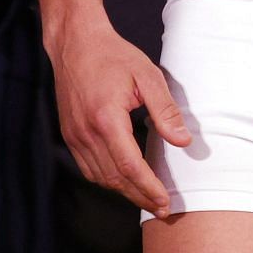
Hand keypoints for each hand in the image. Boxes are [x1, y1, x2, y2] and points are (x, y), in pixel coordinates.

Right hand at [46, 21, 190, 216]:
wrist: (76, 43)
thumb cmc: (114, 55)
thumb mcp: (147, 75)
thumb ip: (165, 110)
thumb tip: (182, 141)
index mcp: (106, 118)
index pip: (129, 166)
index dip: (148, 187)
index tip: (165, 201)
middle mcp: (86, 132)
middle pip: (114, 178)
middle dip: (140, 196)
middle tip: (162, 208)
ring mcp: (74, 135)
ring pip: (100, 177)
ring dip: (124, 191)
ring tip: (147, 198)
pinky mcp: (69, 134)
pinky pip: (88, 167)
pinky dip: (107, 179)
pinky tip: (124, 179)